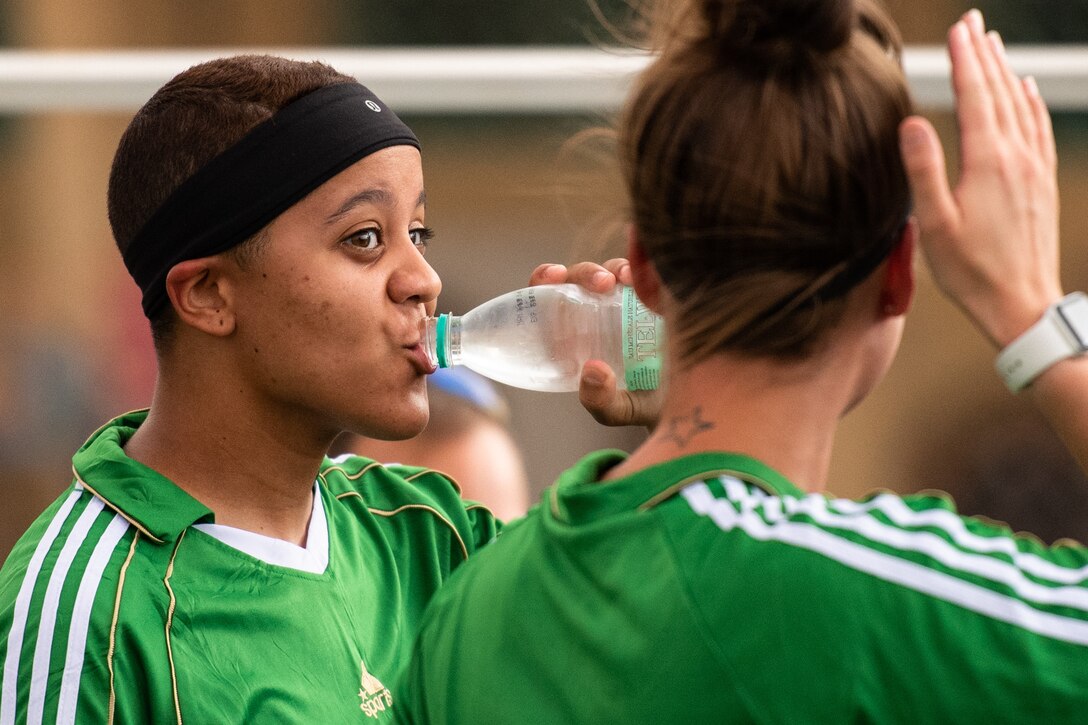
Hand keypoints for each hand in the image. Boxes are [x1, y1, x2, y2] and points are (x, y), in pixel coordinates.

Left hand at [529, 259, 661, 428]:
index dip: (545, 278)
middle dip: (586, 272)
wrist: (690, 402)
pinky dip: (644, 268)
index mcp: (574, 335)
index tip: (555, 276)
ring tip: (626, 280)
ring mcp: (626, 301)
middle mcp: (596, 313)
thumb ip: (601, 401)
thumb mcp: (620, 410)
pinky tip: (649, 278)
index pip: (549, 297)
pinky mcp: (655, 296)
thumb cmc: (646, 405)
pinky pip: (646, 273)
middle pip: (580, 279)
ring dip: (615, 268)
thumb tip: (592, 369)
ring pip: (612, 271)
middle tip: (603, 284)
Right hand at [899, 9, 1061, 347]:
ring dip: (1006, 72)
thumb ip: (923, 170)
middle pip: (1000, 93)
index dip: (965, 61)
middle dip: (984, 54)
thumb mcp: (934, 224)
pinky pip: (1039, 129)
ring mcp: (1034, 168)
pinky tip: (1026, 93)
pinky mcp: (1042, 182)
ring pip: (1021, 106)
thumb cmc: (971, 271)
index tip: (957, 30)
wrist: (1022, 303)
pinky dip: (1030, 102)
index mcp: (987, 164)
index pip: (974, 98)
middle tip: (973, 23)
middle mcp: (1016, 158)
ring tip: (994, 45)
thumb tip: (913, 123)